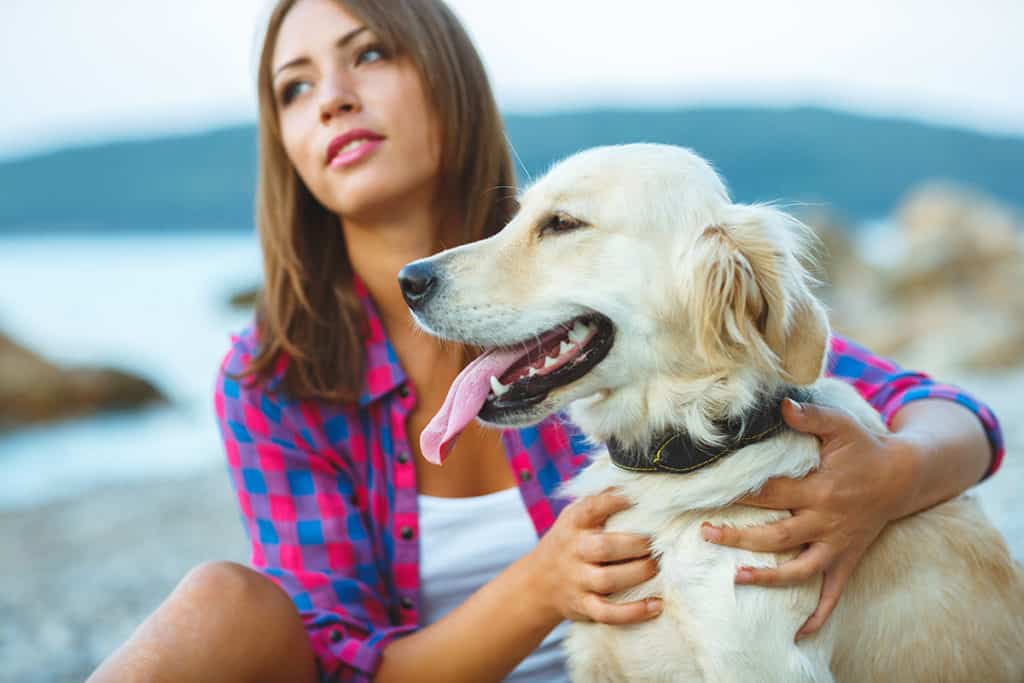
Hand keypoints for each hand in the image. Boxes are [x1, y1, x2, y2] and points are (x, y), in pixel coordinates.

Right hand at [528, 490, 661, 624]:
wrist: (537, 583)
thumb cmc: (569, 541)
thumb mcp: (575, 516)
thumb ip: (600, 500)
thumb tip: (634, 478)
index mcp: (573, 524)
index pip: (591, 508)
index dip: (616, 501)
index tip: (640, 498)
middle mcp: (573, 551)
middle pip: (604, 547)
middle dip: (636, 544)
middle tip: (657, 541)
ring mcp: (577, 580)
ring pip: (608, 580)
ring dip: (639, 573)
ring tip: (657, 566)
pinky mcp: (583, 606)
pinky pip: (608, 613)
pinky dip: (633, 612)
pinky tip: (656, 605)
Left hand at [700, 398, 914, 638]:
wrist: (903, 475)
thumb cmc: (864, 447)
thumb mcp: (841, 425)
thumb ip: (810, 417)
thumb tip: (781, 405)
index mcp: (820, 488)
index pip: (771, 493)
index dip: (739, 493)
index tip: (708, 494)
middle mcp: (827, 520)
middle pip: (777, 535)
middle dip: (739, 537)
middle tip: (705, 534)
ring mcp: (837, 543)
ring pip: (800, 568)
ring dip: (768, 577)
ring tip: (736, 578)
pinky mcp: (847, 557)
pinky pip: (834, 592)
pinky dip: (819, 614)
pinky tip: (800, 633)